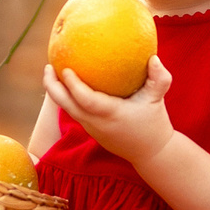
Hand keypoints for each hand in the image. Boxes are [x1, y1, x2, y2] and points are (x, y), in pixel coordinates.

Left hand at [43, 56, 175, 165]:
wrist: (150, 153)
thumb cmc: (154, 123)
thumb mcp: (158, 99)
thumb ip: (160, 78)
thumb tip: (154, 57)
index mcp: (110, 114)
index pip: (85, 100)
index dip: (73, 85)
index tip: (65, 68)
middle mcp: (96, 122)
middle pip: (66, 105)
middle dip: (52, 86)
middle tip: (49, 66)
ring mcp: (91, 128)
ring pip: (66, 109)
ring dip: (56, 92)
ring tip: (52, 70)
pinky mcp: (90, 130)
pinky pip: (73, 111)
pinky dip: (66, 97)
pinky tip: (66, 82)